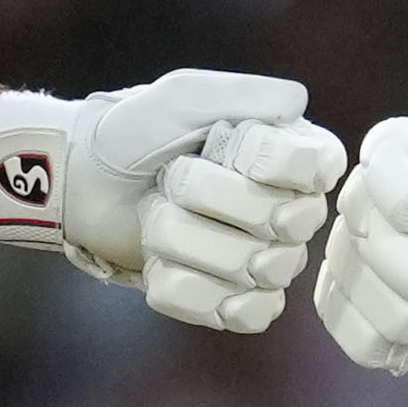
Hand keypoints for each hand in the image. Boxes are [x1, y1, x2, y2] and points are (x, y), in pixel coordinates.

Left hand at [0, 71, 346, 330]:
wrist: (87, 184)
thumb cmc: (138, 134)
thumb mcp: (181, 96)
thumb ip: (239, 92)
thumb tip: (295, 101)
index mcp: (292, 152)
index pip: (320, 167)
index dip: (273, 162)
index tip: (226, 148)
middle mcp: (294, 210)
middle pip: (280, 220)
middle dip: (205, 195)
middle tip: (171, 179)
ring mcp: (270, 263)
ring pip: (251, 268)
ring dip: (181, 238)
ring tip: (157, 216)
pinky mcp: (240, 304)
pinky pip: (239, 314)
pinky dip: (187, 288)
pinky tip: (162, 263)